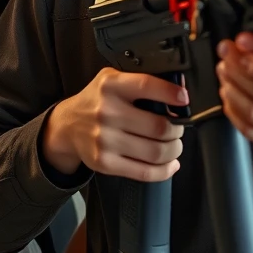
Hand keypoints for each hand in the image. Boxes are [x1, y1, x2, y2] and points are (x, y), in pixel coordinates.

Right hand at [43, 68, 185, 178]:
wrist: (67, 125)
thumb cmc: (97, 101)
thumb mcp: (112, 80)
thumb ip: (139, 81)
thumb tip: (178, 91)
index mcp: (110, 86)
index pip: (145, 85)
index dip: (170, 93)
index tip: (184, 99)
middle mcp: (106, 112)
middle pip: (158, 127)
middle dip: (177, 130)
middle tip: (178, 128)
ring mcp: (104, 140)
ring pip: (156, 152)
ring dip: (174, 150)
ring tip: (173, 145)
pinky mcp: (104, 163)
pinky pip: (145, 172)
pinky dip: (165, 170)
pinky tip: (169, 164)